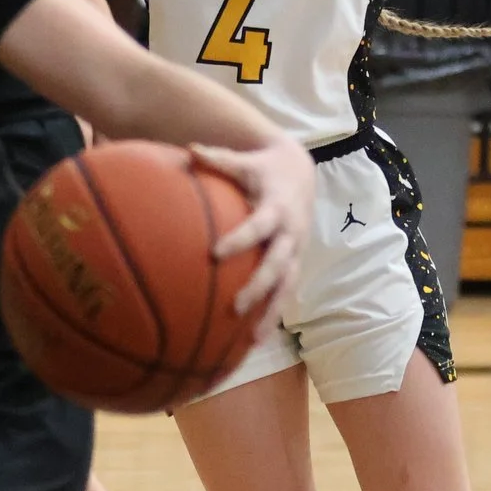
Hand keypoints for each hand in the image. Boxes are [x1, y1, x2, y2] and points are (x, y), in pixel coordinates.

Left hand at [192, 139, 312, 330]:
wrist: (301, 173)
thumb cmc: (264, 169)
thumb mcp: (245, 161)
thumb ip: (218, 158)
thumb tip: (189, 149)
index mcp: (277, 209)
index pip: (258, 228)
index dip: (240, 240)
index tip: (216, 253)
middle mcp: (290, 235)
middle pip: (277, 266)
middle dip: (258, 287)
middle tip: (234, 306)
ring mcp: (296, 253)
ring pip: (286, 288)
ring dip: (271, 313)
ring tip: (253, 340)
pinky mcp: (295, 265)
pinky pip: (285, 294)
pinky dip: (273, 317)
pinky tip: (255, 341)